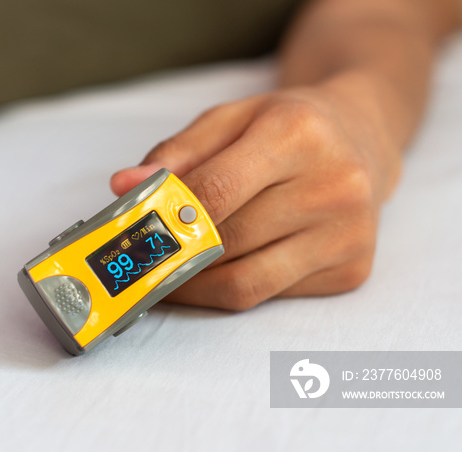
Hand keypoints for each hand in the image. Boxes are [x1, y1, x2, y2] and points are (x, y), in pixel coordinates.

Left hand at [110, 73, 401, 309]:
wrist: (362, 138)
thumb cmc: (286, 127)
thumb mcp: (229, 120)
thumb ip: (175, 153)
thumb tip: (124, 187)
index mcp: (298, 133)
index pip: (215, 190)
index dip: (164, 219)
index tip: (130, 236)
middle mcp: (334, 185)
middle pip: (227, 242)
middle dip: (172, 258)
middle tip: (137, 264)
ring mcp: (349, 233)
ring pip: (245, 283)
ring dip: (194, 286)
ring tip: (167, 274)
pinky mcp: (353, 269)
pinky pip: (270, 296)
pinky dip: (231, 289)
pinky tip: (217, 272)